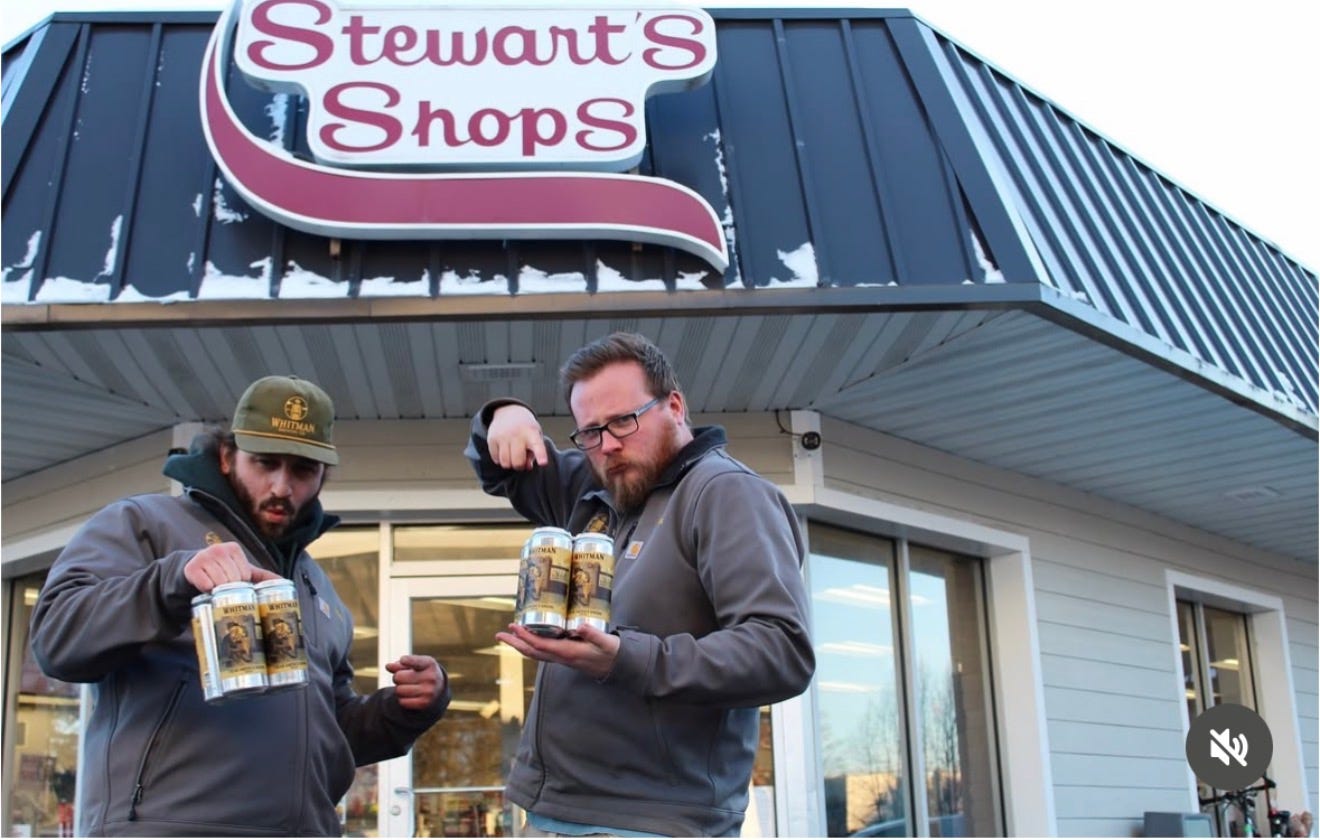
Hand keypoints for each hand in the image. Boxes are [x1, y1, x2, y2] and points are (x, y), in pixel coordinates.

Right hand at [184, 542, 281, 591]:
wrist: (193, 568)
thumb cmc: (221, 570)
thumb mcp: (241, 569)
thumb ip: (261, 575)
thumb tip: (284, 581)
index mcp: (234, 549)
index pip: (245, 573)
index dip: (241, 582)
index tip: (236, 582)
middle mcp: (219, 549)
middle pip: (232, 579)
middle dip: (230, 588)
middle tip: (225, 588)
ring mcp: (204, 557)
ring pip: (219, 583)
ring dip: (218, 590)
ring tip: (216, 588)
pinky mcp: (191, 567)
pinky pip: (205, 584)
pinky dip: (206, 589)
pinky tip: (205, 586)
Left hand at [385, 654, 444, 709]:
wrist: (438, 689)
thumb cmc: (422, 672)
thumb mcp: (415, 664)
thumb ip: (400, 664)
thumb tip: (388, 666)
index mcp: (430, 664)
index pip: (415, 661)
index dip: (407, 660)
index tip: (403, 660)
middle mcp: (431, 677)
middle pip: (398, 677)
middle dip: (398, 677)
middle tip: (405, 678)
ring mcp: (429, 691)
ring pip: (399, 690)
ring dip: (399, 689)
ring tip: (408, 686)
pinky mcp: (424, 703)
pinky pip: (402, 702)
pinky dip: (402, 699)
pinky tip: (410, 695)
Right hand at [487, 404, 547, 470]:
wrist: (509, 411)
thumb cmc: (526, 429)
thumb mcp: (535, 437)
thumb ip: (534, 453)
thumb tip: (527, 467)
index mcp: (532, 433)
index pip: (537, 445)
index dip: (540, 455)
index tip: (543, 463)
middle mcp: (517, 434)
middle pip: (518, 461)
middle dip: (519, 466)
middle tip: (521, 461)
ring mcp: (503, 436)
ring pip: (505, 462)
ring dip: (509, 464)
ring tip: (512, 457)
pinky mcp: (492, 439)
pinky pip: (496, 459)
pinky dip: (500, 459)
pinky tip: (503, 452)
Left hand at [495, 623, 619, 679]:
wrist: (618, 666)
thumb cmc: (612, 652)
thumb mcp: (606, 642)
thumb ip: (594, 634)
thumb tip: (581, 625)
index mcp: (568, 653)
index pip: (541, 645)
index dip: (526, 637)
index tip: (514, 627)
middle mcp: (561, 657)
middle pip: (532, 652)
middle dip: (515, 643)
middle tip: (499, 634)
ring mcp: (562, 658)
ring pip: (535, 653)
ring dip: (520, 644)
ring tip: (508, 635)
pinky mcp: (565, 655)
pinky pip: (542, 651)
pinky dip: (531, 644)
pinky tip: (528, 637)